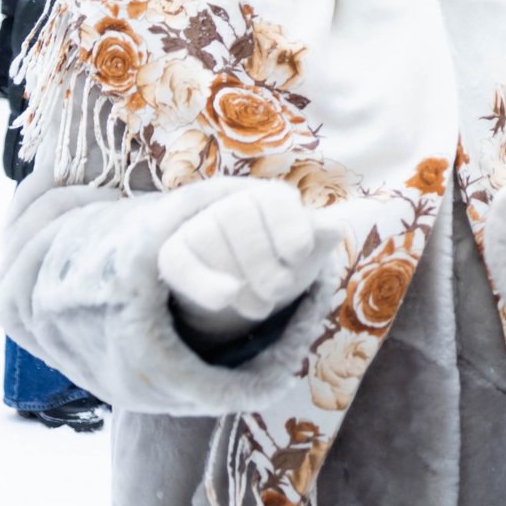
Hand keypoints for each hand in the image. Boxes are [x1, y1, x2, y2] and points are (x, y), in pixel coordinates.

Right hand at [158, 183, 336, 334]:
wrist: (243, 284)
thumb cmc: (281, 261)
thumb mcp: (306, 252)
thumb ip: (320, 237)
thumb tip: (331, 229)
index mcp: (269, 198)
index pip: (272, 199)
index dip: (288, 228)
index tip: (298, 256)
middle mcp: (230, 203)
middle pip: (237, 217)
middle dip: (263, 262)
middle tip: (279, 291)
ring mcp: (198, 226)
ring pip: (207, 237)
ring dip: (239, 280)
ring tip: (261, 307)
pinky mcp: (174, 253)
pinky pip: (178, 260)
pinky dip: (203, 281)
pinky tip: (226, 298)